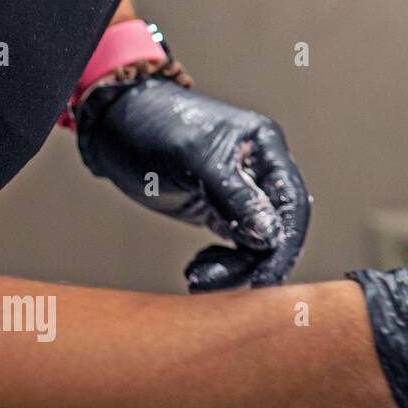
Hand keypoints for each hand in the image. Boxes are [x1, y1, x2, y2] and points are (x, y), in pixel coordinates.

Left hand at [76, 77, 310, 291]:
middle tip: (217, 282)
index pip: (292, 201)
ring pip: (254, 244)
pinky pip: (234, 247)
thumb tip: (271, 235)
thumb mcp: (196, 161)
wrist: (114, 125)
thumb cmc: (154, 126)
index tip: (267, 277)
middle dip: (252, 260)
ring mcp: (240, 194)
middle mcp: (259, 172)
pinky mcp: (219, 211)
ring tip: (196, 276)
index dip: (286, 242)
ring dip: (231, 267)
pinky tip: (197, 266)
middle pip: (277, 228)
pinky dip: (219, 264)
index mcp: (265, 149)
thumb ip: (237, 197)